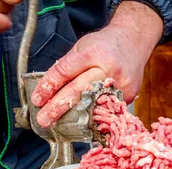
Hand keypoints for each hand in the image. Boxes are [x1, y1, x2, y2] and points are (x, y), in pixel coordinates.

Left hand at [31, 2, 163, 127]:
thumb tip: (47, 91)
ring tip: (59, 125)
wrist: (133, 41)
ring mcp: (120, 83)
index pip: (65, 70)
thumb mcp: (81, 47)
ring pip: (93, 105)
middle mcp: (108, 68)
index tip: (37, 99)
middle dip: (57, 107)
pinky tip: (81, 123)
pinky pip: (107, 109)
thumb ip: (66, 67)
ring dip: (74, 117)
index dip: (49, 86)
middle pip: (78, 91)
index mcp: (92, 53)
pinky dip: (92, 117)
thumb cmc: (103, 45)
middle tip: (43, 119)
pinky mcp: (128, 95)